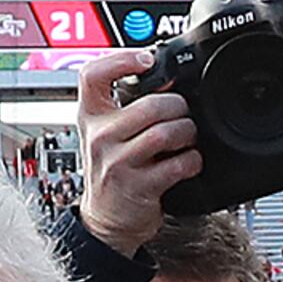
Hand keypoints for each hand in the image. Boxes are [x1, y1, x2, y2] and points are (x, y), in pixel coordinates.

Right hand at [76, 50, 200, 256]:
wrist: (105, 221)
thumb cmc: (111, 171)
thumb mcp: (105, 133)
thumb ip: (125, 106)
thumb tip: (166, 80)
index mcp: (90, 116)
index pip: (92, 75)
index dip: (122, 60)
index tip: (146, 61)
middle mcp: (100, 137)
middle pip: (149, 104)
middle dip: (178, 107)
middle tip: (182, 114)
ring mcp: (118, 162)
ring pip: (166, 132)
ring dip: (188, 133)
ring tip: (186, 138)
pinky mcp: (138, 186)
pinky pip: (178, 164)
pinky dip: (192, 161)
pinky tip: (187, 162)